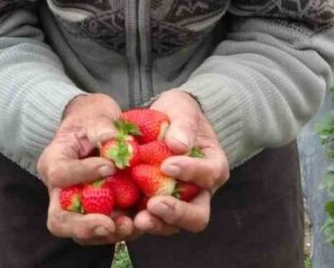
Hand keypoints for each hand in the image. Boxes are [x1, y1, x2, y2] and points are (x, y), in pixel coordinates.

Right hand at [37, 93, 136, 244]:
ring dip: (106, 233)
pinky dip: (120, 230)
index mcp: (53, 162)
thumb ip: (102, 129)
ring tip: (131, 226)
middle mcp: (60, 191)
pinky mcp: (97, 214)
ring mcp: (77, 207)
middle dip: (84, 226)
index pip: (60, 174)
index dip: (83, 173)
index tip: (111, 166)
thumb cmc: (92, 119)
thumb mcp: (95, 115)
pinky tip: (139, 223)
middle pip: (60, 219)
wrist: (95, 129)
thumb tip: (115, 144)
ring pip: (82, 234)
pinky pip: (104, 230)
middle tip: (109, 224)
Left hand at [134, 89, 229, 235]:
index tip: (167, 165)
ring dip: (156, 224)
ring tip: (138, 219)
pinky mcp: (153, 208)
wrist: (161, 122)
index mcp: (213, 166)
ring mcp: (176, 204)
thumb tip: (178, 146)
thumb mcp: (183, 109)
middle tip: (154, 204)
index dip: (191, 172)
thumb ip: (184, 125)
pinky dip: (135, 223)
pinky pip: (148, 221)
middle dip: (177, 213)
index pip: (209, 174)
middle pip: (197, 216)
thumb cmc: (178, 113)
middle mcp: (199, 192)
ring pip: (172, 225)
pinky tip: (121, 218)